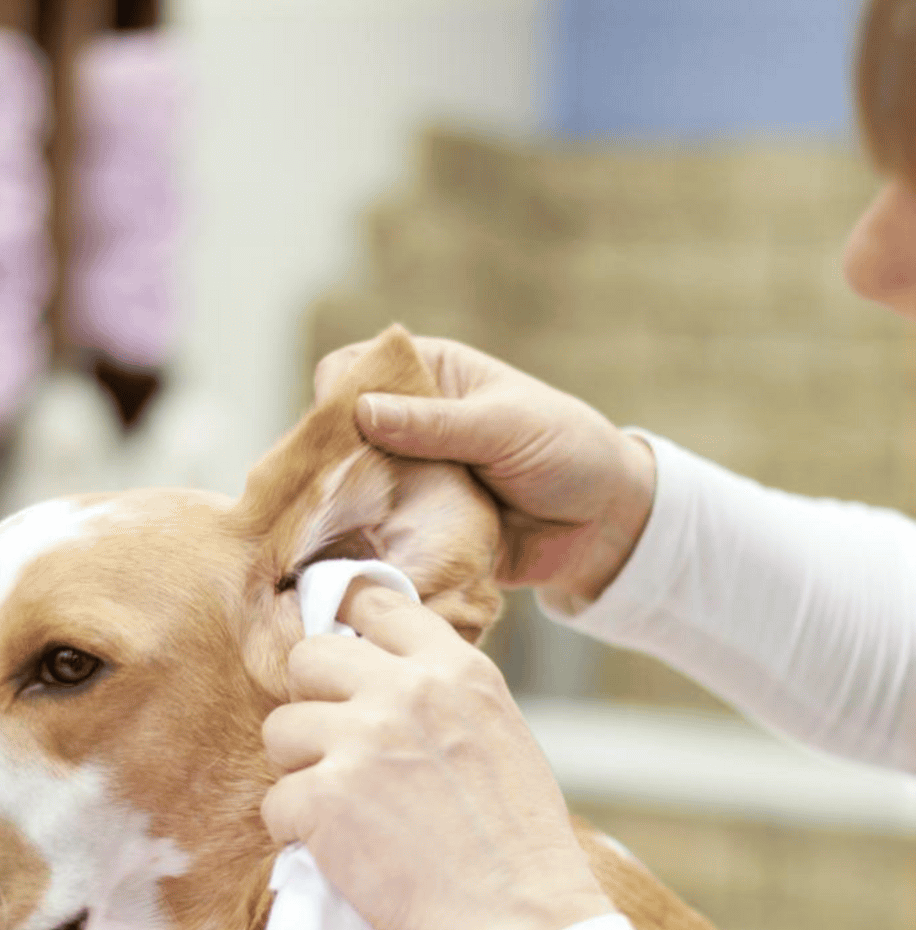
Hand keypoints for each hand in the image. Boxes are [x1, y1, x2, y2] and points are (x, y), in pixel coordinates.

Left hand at [260, 582, 615, 929]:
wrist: (518, 918)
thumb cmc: (518, 843)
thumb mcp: (499, 733)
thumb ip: (441, 698)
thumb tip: (382, 679)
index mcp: (455, 670)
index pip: (376, 604)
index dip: (347, 627)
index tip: (340, 659)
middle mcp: (405, 691)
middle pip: (309, 656)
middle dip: (311, 700)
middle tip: (331, 746)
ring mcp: (360, 741)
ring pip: (280, 729)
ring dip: (299, 769)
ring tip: (339, 807)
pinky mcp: (324, 798)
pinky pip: (276, 802)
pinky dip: (295, 832)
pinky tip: (337, 851)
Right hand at [315, 335, 656, 606]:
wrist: (605, 525)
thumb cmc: (566, 450)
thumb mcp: (504, 426)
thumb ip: (436, 423)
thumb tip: (362, 411)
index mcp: (429, 377)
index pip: (354, 368)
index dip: (335, 393)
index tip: (331, 429)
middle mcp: (407, 426)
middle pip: (338, 435)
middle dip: (326, 462)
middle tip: (325, 492)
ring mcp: (408, 480)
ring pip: (350, 490)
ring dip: (342, 510)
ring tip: (331, 532)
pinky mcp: (416, 530)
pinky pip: (377, 538)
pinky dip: (366, 550)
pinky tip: (353, 561)